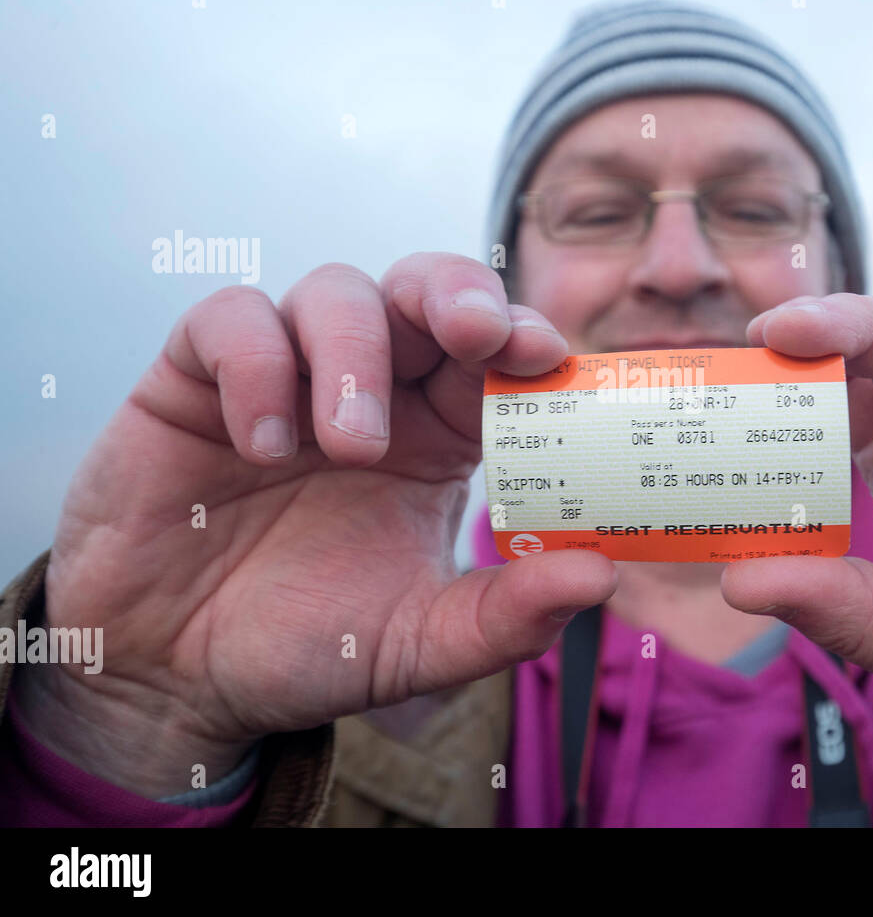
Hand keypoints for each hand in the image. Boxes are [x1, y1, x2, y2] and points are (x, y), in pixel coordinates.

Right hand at [17, 253, 617, 797]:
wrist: (177, 676)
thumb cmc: (311, 644)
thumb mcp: (419, 642)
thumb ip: (506, 616)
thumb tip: (600, 576)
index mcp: (439, 435)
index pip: (495, 355)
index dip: (524, 336)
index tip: (545, 353)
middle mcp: (373, 390)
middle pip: (425, 290)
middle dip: (457, 295)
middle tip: (475, 333)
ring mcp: (286, 375)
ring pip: (337, 291)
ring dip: (355, 353)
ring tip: (349, 444)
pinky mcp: (196, 378)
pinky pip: (231, 320)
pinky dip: (256, 366)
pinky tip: (265, 446)